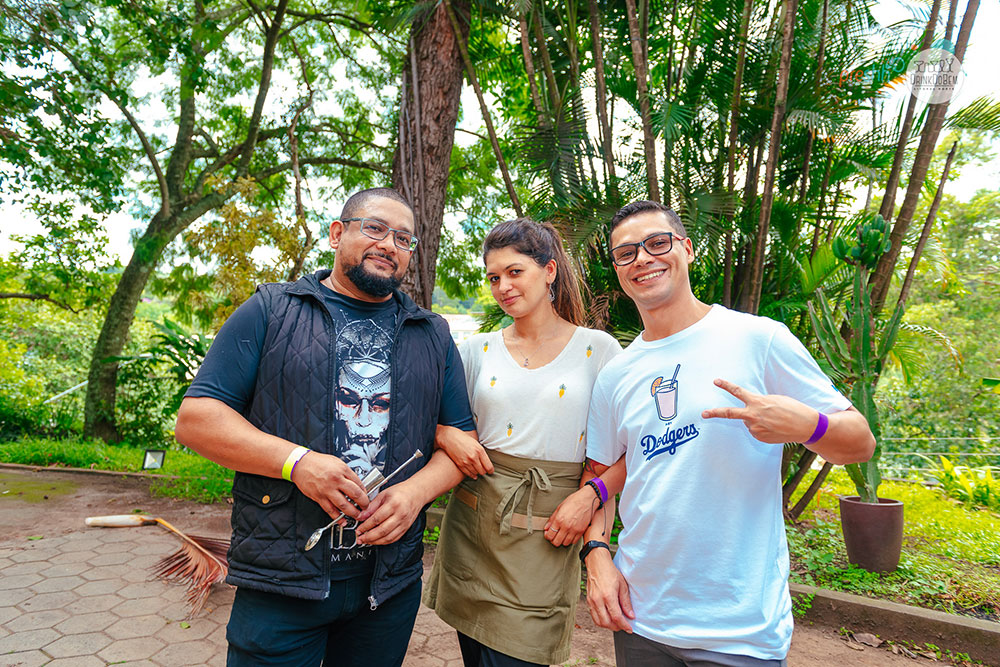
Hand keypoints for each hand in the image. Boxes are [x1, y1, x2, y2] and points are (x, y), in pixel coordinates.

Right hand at [291, 452, 367, 521]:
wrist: (301, 464)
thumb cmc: (318, 462)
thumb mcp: (337, 462)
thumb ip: (347, 473)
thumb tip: (356, 484)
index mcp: (342, 470)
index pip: (359, 483)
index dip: (365, 492)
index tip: (366, 496)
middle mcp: (336, 481)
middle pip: (354, 495)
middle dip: (363, 504)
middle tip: (366, 507)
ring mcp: (327, 490)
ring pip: (344, 506)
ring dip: (353, 513)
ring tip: (358, 516)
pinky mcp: (319, 498)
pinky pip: (330, 510)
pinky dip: (338, 518)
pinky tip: (343, 521)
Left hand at [355, 482, 422, 544]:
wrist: (417, 493)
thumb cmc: (401, 491)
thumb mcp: (384, 494)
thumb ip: (372, 506)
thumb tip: (361, 516)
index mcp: (394, 504)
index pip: (376, 519)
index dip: (365, 526)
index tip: (358, 529)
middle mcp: (400, 515)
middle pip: (382, 530)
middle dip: (368, 537)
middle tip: (359, 538)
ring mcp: (404, 523)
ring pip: (388, 538)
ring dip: (375, 542)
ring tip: (365, 541)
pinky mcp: (406, 528)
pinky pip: (394, 539)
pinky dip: (383, 542)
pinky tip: (376, 541)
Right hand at [436, 425, 493, 478]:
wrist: (450, 438)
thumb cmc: (463, 439)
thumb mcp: (476, 443)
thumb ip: (482, 453)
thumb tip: (487, 463)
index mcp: (479, 451)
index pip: (488, 466)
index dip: (490, 470)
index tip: (490, 471)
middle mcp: (473, 457)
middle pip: (482, 471)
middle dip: (484, 471)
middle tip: (484, 470)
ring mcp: (466, 462)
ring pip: (476, 473)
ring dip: (477, 472)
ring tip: (478, 470)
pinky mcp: (460, 465)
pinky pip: (468, 474)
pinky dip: (472, 475)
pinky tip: (474, 475)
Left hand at [544, 488, 598, 546]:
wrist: (587, 500)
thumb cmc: (574, 501)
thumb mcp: (559, 508)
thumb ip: (552, 519)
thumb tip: (546, 528)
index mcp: (559, 520)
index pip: (550, 535)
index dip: (547, 536)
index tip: (548, 534)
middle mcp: (566, 526)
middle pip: (556, 542)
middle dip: (553, 540)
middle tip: (554, 536)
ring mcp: (575, 530)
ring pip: (565, 543)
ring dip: (562, 541)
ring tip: (562, 535)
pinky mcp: (581, 531)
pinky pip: (574, 542)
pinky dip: (570, 540)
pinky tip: (569, 534)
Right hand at [585, 548, 633, 631]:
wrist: (596, 562)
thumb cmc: (609, 571)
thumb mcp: (622, 585)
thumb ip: (626, 602)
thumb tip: (630, 615)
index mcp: (608, 596)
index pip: (616, 617)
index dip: (624, 625)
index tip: (629, 629)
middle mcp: (598, 600)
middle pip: (606, 622)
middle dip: (616, 627)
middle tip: (623, 626)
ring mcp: (591, 601)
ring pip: (599, 622)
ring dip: (608, 626)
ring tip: (616, 623)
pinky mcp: (588, 600)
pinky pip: (594, 616)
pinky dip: (601, 620)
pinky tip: (607, 617)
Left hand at [701, 378, 816, 443]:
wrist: (805, 426)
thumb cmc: (792, 409)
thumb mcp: (774, 400)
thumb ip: (759, 403)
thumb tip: (750, 411)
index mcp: (757, 402)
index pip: (738, 391)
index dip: (726, 385)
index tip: (716, 381)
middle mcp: (753, 415)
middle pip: (730, 413)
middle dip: (715, 413)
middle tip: (703, 413)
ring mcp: (755, 428)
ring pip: (748, 422)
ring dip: (756, 420)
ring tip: (773, 420)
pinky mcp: (759, 437)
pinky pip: (755, 431)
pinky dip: (761, 428)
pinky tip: (774, 427)